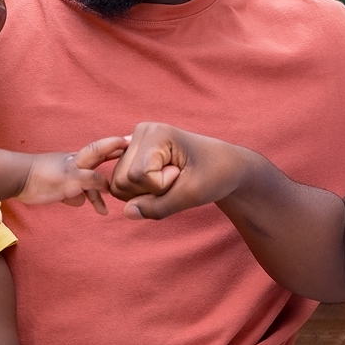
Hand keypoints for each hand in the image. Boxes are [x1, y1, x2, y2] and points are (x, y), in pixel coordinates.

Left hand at [17, 136, 129, 212]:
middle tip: (128, 160)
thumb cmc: (46, 176)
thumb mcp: (73, 178)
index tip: (130, 141)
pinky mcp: (59, 188)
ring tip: (104, 210)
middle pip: (98, 165)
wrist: (19, 180)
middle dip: (112, 163)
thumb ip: (91, 180)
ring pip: (87, 185)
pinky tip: (80, 206)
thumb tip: (106, 187)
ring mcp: (67, 177)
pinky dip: (79, 199)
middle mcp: (76, 166)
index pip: (102, 149)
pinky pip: (75, 194)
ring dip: (96, 196)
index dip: (115, 145)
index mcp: (80, 160)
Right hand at [109, 122, 251, 219]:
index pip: (137, 176)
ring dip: (146, 193)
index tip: (183, 174)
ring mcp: (134, 143)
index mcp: (155, 132)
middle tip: (178, 178)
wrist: (226, 166)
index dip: (161, 186)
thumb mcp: (192, 195)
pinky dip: (141, 193)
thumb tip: (127, 213)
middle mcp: (140, 132)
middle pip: (121, 181)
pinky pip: (121, 186)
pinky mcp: (132, 156)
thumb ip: (158, 207)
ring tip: (172, 179)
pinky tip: (161, 181)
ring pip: (118, 186)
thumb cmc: (214, 175)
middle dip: (150, 191)